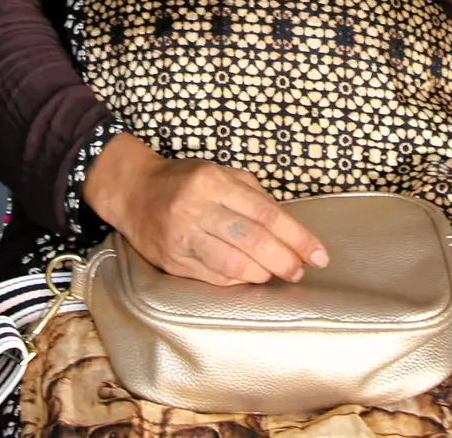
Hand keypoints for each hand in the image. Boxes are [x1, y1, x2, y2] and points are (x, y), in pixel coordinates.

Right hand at [81, 132, 327, 286]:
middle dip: (285, 260)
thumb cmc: (184, 181)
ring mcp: (181, 237)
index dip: (298, 238)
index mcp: (211, 181)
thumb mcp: (219, 173)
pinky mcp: (171, 261)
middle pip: (253, 241)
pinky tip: (248, 275)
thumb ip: (254, 195)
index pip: (266, 214)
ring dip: (263, 273)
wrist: (133, 192)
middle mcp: (195, 208)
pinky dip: (238, 279)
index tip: (319, 255)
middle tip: (300, 270)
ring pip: (234, 264)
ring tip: (275, 273)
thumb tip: (291, 228)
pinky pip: (214, 277)